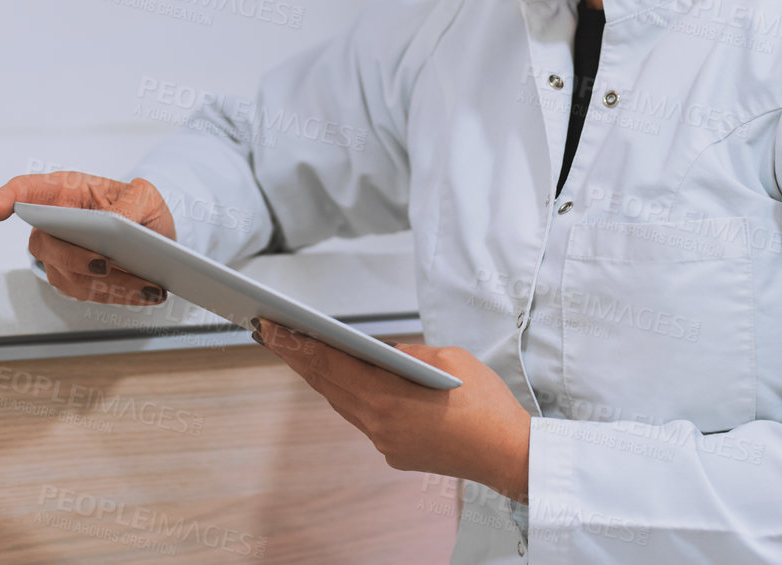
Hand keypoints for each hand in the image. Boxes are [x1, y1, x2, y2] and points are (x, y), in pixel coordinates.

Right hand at [0, 170, 175, 305]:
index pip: (26, 190)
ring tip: (147, 286)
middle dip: (73, 258)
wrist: (152, 228)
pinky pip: (91, 293)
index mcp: (66, 192)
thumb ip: (131, 203)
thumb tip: (116, 223)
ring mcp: (59, 257)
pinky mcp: (74, 281)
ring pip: (71, 276)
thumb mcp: (144, 194)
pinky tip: (147, 294)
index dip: (8, 197)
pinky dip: (121, 296)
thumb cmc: (138, 204)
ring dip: (111, 285)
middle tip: (103, 264)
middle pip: (45, 244)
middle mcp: (54, 226)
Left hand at [253, 319, 531, 502]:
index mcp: (388, 399)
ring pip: (343, 405)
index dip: (299, 346)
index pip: (332, 366)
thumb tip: (384, 354)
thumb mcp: (449, 358)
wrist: (507, 454)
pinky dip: (350, 397)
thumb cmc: (485, 403)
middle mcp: (379, 426)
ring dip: (323, 379)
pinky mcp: (396, 454)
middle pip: (329, 387)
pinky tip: (346, 382)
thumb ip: (408, 353)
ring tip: (303, 354)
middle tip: (274, 334)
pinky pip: (365, 420)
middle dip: (300, 359)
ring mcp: (386, 444)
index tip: (274, 328)